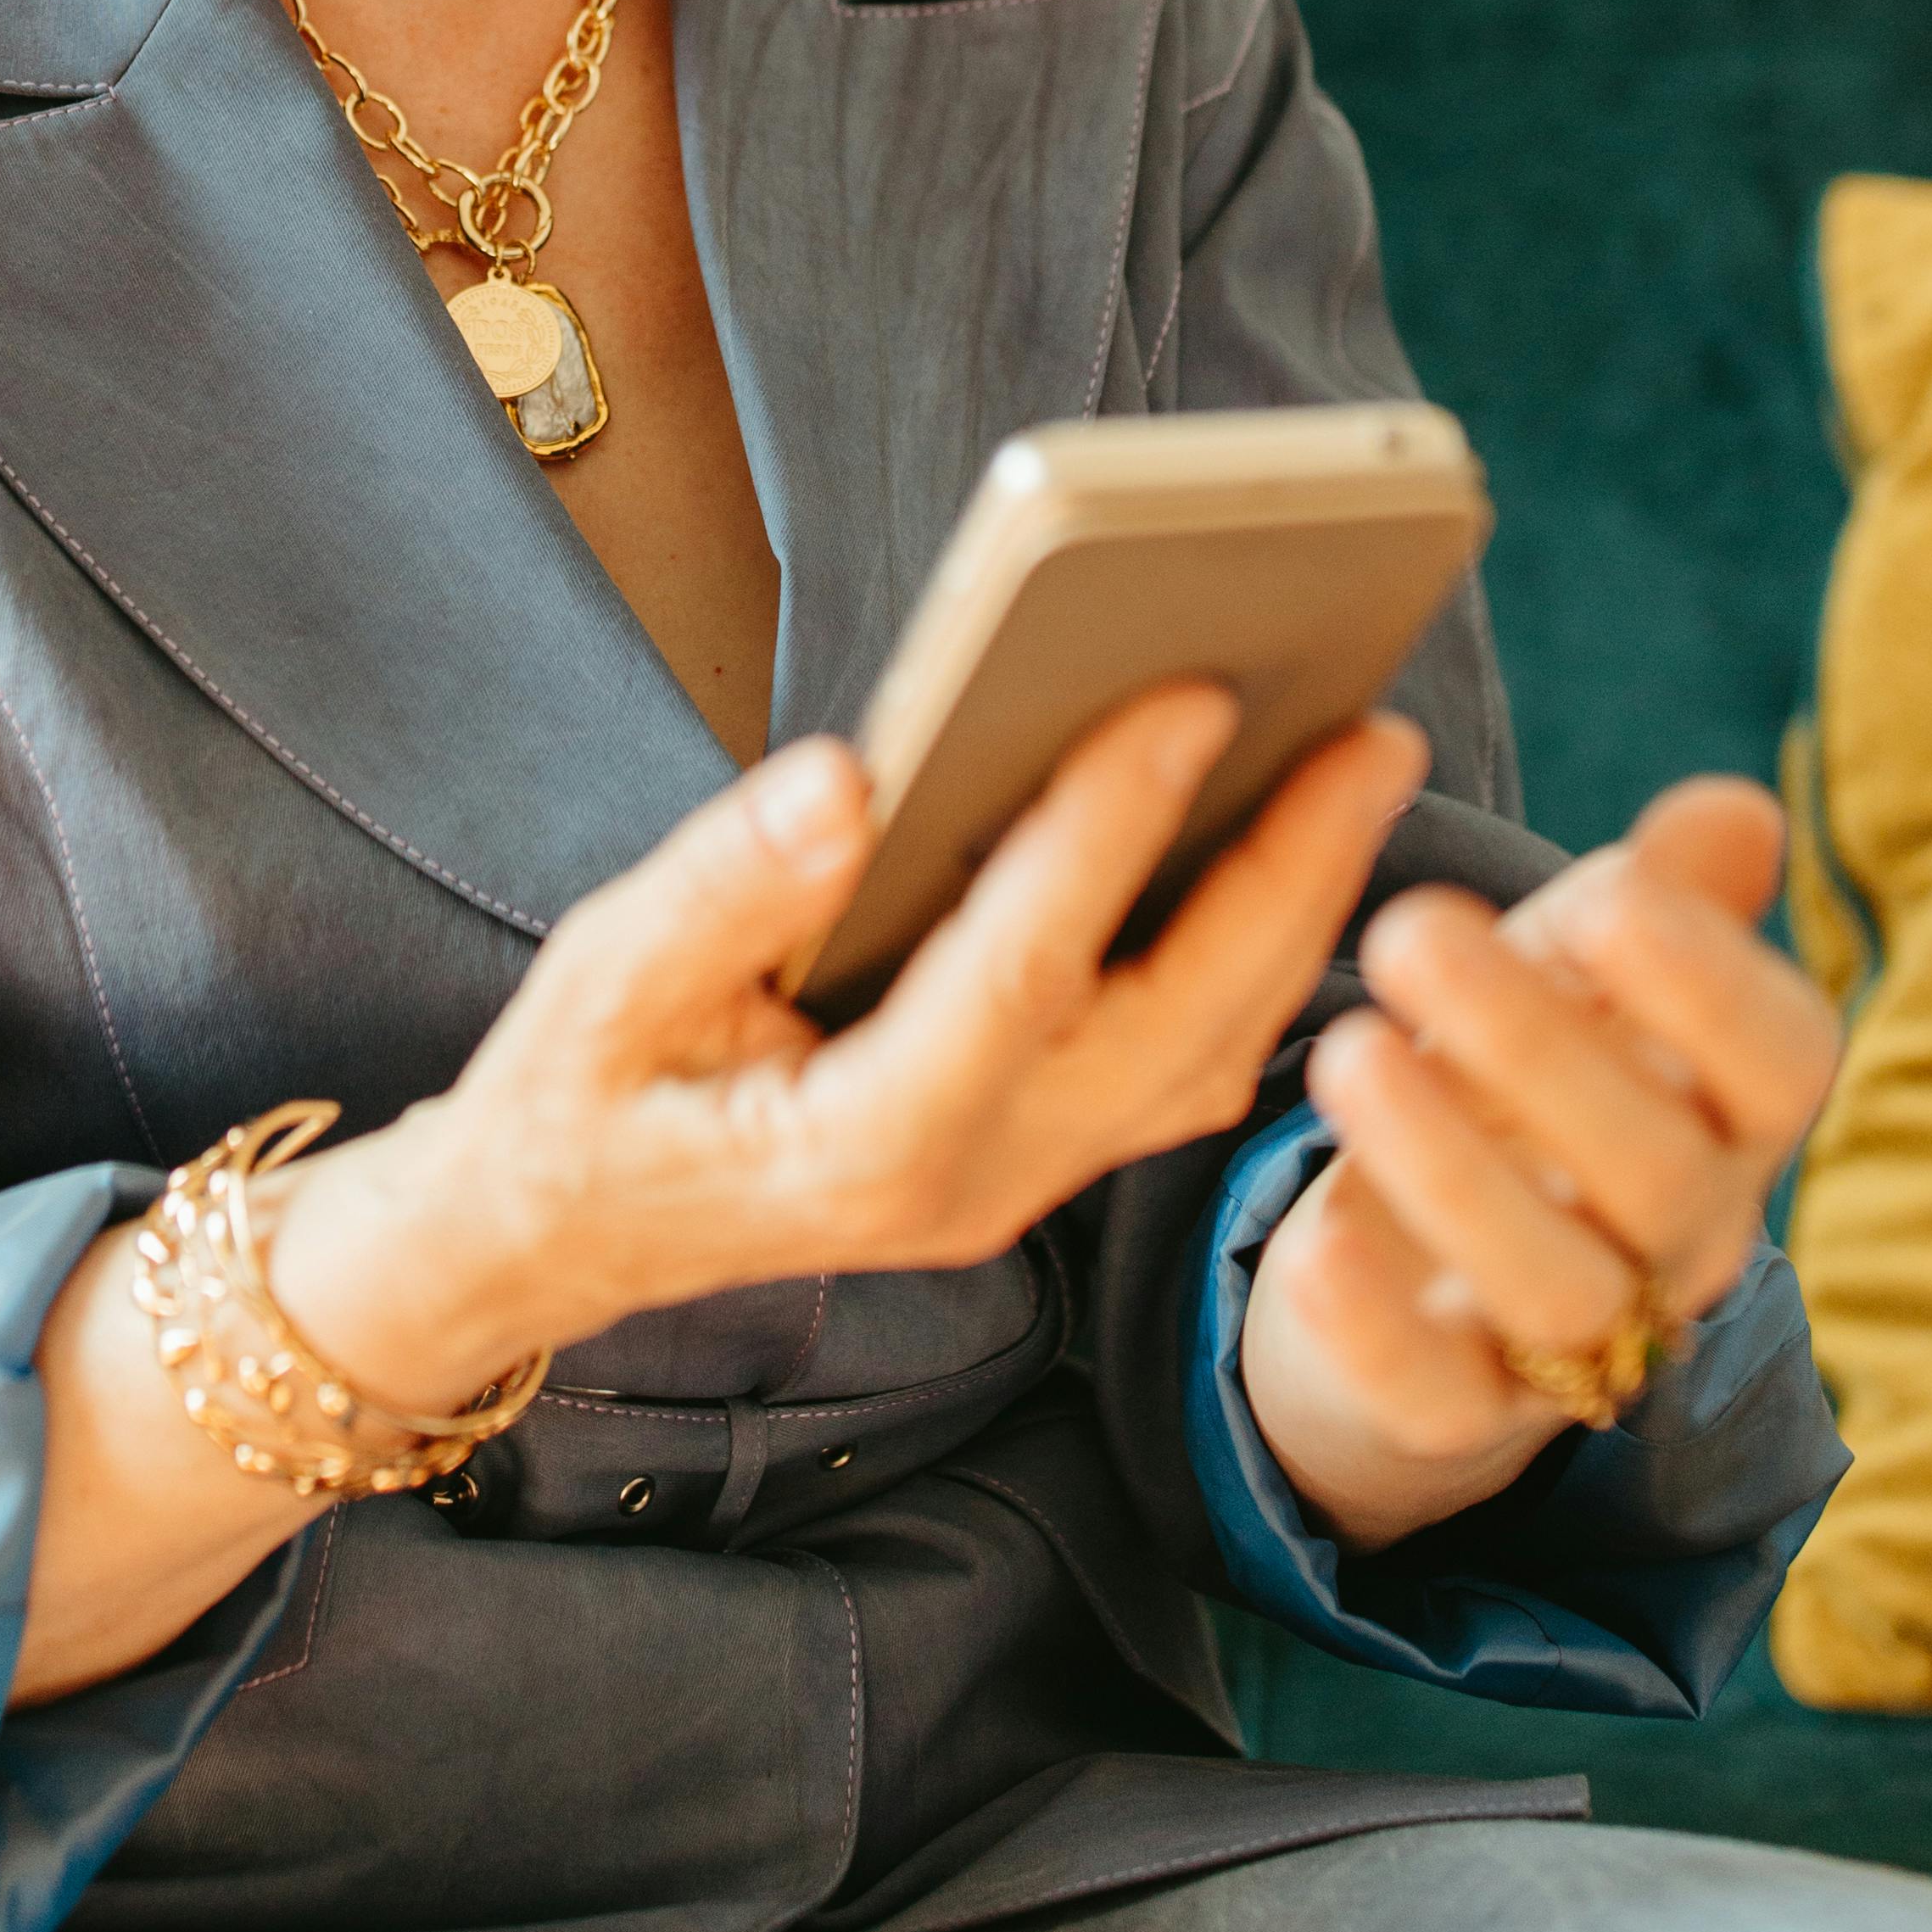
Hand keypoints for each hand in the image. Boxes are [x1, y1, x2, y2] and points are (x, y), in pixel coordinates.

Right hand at [272, 684, 1430, 1408]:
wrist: (558, 1238)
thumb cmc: (578, 1101)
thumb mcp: (600, 987)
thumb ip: (720, 888)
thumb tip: (846, 778)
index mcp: (862, 1143)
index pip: (1020, 966)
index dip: (1108, 827)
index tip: (1193, 693)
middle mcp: (973, 1181)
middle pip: (1177, 1026)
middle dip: (1287, 874)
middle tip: (1373, 727)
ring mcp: (1017, 1185)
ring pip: (1205, 1055)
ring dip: (1293, 916)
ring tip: (1359, 769)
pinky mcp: (1033, 1160)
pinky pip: (1180, 1071)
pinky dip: (1251, 967)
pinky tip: (1283, 862)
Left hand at [1235, 777, 1834, 1555]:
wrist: (1423, 1252)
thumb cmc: (1525, 1067)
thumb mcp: (1582, 967)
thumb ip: (1663, 892)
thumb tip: (1741, 809)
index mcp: (1736, 1114)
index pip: (1784, 1062)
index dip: (1711, 982)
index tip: (1603, 894)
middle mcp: (1682, 1238)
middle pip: (1661, 1174)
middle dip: (1540, 1050)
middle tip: (1410, 930)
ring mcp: (1580, 1342)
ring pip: (1559, 1289)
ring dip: (1452, 1171)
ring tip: (1348, 1052)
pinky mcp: (1459, 1414)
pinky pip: (1438, 1401)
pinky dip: (1377, 1331)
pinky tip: (1316, 1244)